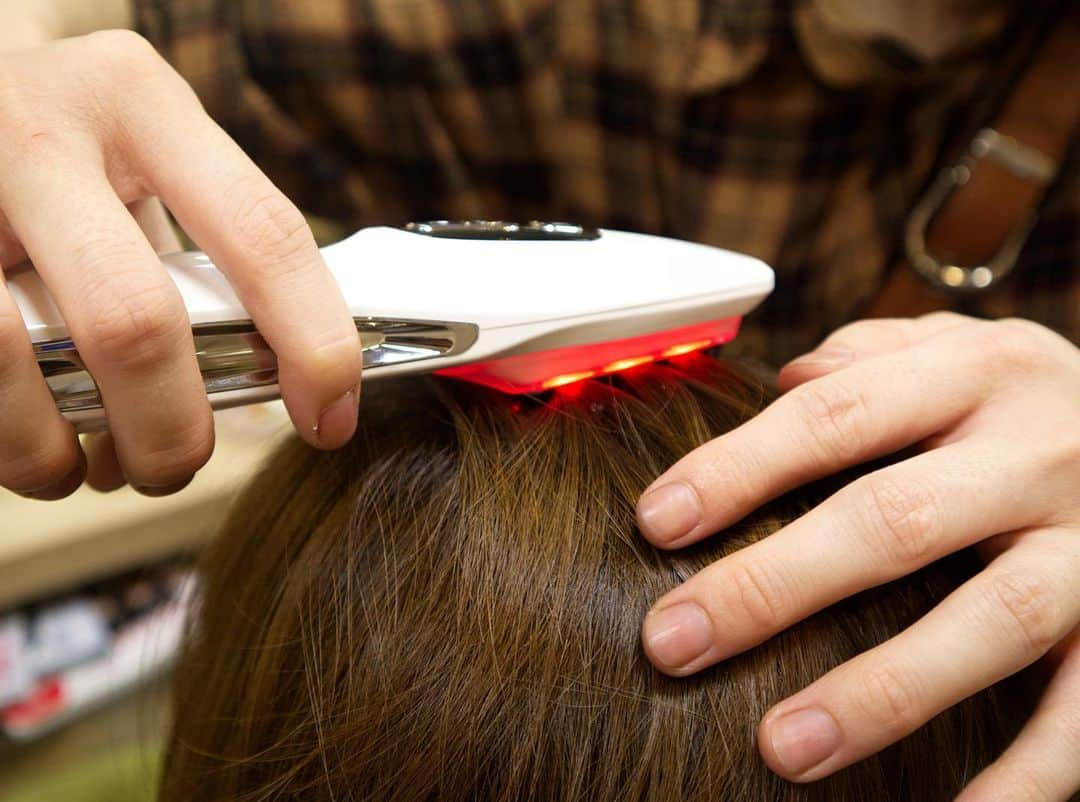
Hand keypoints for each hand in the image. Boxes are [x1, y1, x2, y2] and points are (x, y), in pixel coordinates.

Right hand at [0, 31, 362, 498]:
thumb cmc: (65, 143)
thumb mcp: (142, 153)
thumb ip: (202, 241)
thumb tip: (271, 377)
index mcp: (141, 101)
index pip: (263, 233)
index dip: (314, 343)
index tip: (329, 420)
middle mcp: (44, 130)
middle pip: (135, 321)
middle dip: (171, 429)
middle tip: (178, 464)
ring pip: (19, 359)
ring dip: (60, 453)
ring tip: (90, 469)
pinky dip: (8, 437)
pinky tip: (31, 443)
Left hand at [637, 313, 1079, 798]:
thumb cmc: (1027, 401)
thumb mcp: (962, 350)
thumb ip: (872, 357)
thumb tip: (778, 381)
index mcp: (976, 372)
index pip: (833, 416)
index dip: (738, 469)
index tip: (655, 523)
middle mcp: (1039, 452)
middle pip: (892, 520)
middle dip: (771, 585)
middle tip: (671, 642)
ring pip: (991, 621)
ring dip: (880, 693)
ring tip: (779, 750)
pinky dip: (1027, 774)